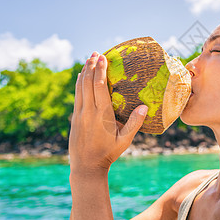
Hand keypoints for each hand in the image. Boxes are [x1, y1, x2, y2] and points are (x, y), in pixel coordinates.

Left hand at [69, 51, 147, 173]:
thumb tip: (145, 107)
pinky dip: (79, 83)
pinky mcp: (75, 117)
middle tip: (96, 53)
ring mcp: (79, 113)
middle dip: (92, 66)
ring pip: (80, 87)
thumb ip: (134, 123)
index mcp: (102, 114)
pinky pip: (76, 95)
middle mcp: (88, 111)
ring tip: (88, 59)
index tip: (103, 57)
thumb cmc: (108, 153)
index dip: (100, 70)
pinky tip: (81, 76)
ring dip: (84, 72)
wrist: (86, 166)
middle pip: (88, 82)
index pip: (99, 86)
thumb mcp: (125, 141)